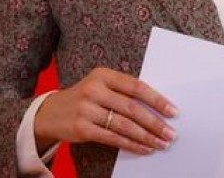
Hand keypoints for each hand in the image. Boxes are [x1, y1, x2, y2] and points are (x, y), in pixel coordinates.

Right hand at [34, 67, 176, 154]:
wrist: (49, 112)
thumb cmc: (85, 98)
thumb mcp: (101, 86)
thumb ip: (124, 92)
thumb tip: (158, 108)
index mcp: (103, 75)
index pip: (136, 86)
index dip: (157, 99)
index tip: (173, 111)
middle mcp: (94, 90)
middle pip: (132, 108)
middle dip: (155, 122)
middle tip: (171, 133)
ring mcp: (86, 109)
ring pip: (124, 125)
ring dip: (146, 136)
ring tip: (161, 143)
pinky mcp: (81, 128)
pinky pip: (112, 138)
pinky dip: (131, 144)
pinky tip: (144, 148)